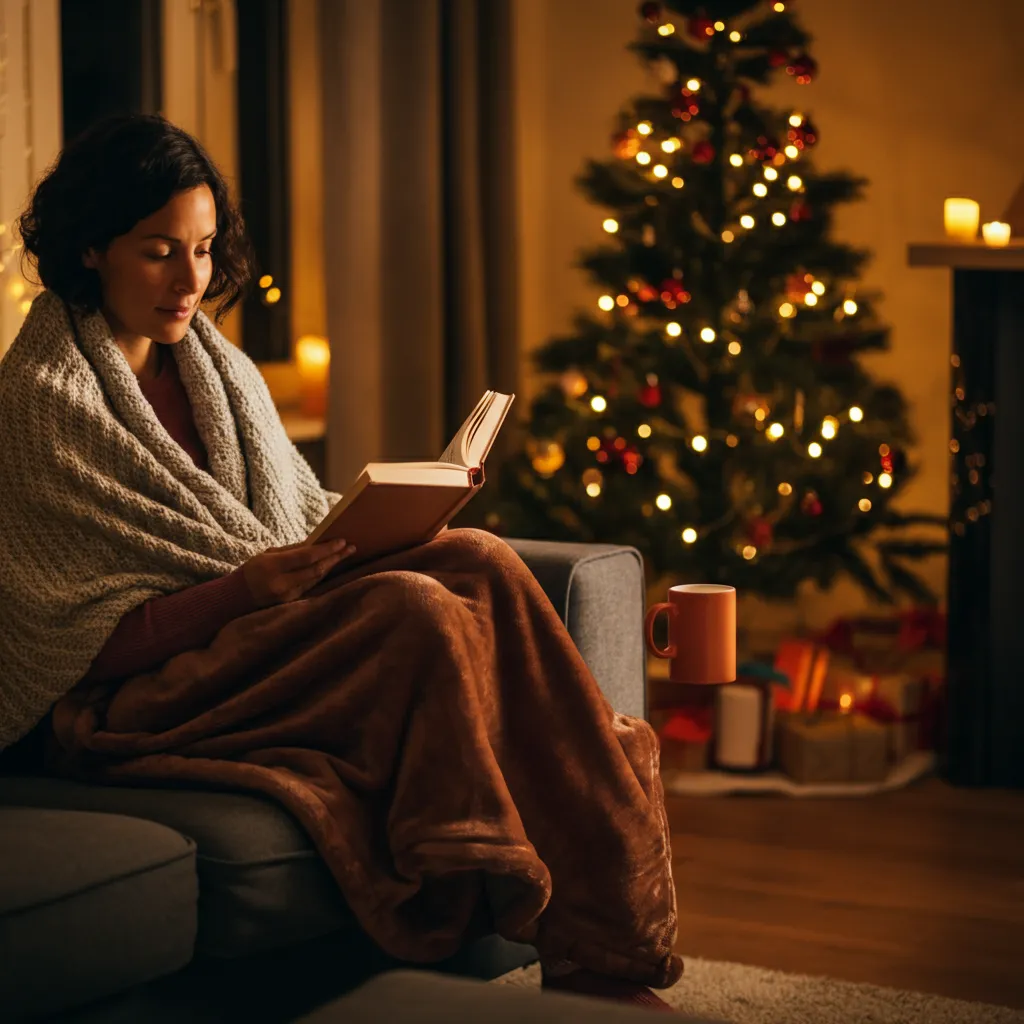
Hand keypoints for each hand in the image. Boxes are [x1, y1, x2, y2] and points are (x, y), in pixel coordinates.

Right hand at [240, 537, 356, 608]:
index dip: (326, 549)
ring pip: (316, 579)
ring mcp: (287, 596)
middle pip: (315, 569)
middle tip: (351, 547)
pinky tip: (331, 566)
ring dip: (332, 566)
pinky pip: (311, 586)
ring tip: (345, 554)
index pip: (306, 557)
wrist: (236, 598)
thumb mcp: (267, 555)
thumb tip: (317, 542)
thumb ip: (292, 550)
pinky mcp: (291, 604)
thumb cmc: (252, 571)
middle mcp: (281, 584)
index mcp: (272, 567)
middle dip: (335, 557)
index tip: (342, 541)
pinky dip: (321, 575)